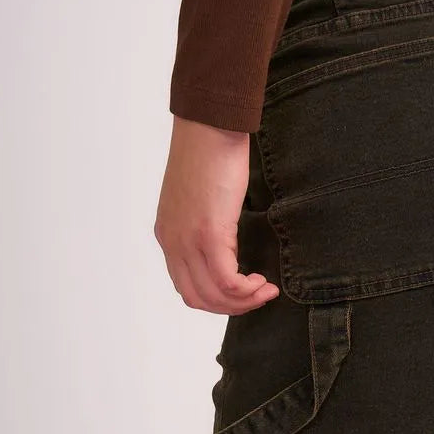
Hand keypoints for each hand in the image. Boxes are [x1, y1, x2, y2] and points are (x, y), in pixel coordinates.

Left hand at [154, 116, 280, 314]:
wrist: (209, 127)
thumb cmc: (209, 152)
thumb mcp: (200, 196)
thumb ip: (206, 222)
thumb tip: (227, 237)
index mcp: (168, 234)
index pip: (186, 285)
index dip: (217, 297)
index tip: (244, 289)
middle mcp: (172, 242)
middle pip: (197, 298)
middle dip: (231, 306)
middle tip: (259, 295)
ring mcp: (188, 240)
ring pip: (212, 294)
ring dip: (242, 301)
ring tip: (266, 290)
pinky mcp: (208, 233)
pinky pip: (226, 280)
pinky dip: (246, 290)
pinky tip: (263, 281)